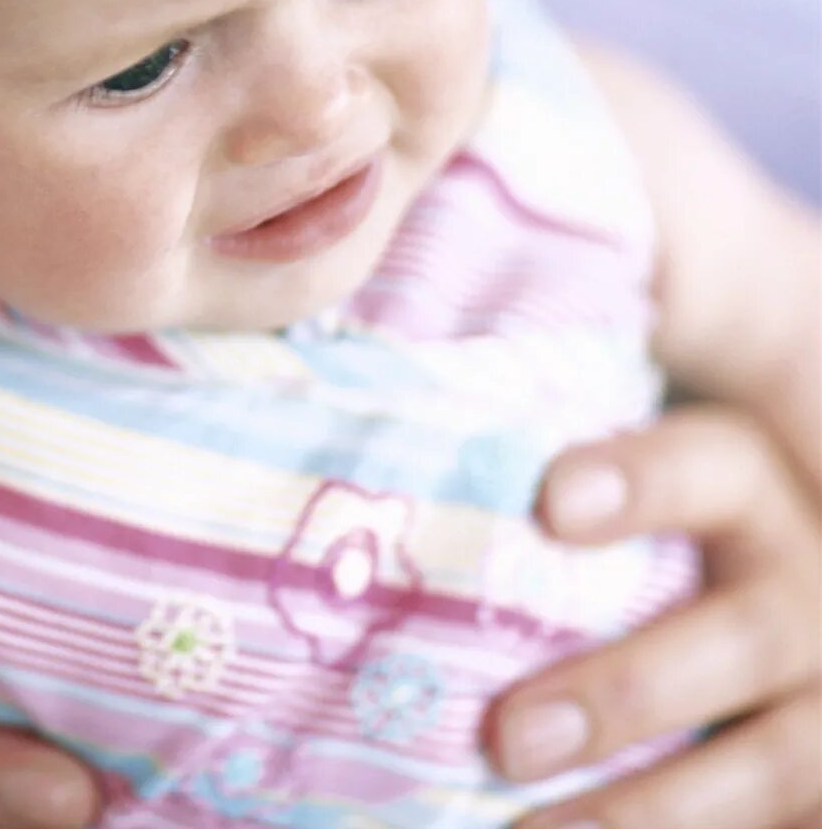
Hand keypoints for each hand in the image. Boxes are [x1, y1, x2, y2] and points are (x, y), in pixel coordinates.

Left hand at [491, 407, 820, 828]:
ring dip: (651, 808)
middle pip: (746, 638)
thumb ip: (556, 444)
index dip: (645, 484)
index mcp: (759, 484)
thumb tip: (385, 377)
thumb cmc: (649, 526)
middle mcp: (813, 587)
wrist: (761, 592)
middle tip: (508, 737)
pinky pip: (781, 818)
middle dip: (629, 693)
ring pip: (777, 760)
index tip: (553, 500)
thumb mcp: (628, 474)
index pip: (715, 468)